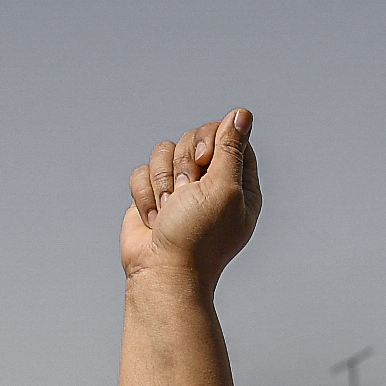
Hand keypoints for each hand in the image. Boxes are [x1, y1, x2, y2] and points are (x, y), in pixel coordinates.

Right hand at [122, 111, 261, 291]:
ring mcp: (181, 189)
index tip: (205, 161)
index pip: (231, 136)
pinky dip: (145, 194)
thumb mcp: (224, 188)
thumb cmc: (198, 236)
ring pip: (164, 151)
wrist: (162, 271)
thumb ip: (231, 148)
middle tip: (185, 193)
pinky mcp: (153, 194)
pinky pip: (142, 171)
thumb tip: (242, 114)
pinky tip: (155, 219)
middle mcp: (212, 184)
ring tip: (169, 211)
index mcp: (239, 184)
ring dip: (163, 182)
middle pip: (195, 138)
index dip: (213, 140)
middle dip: (184, 164)